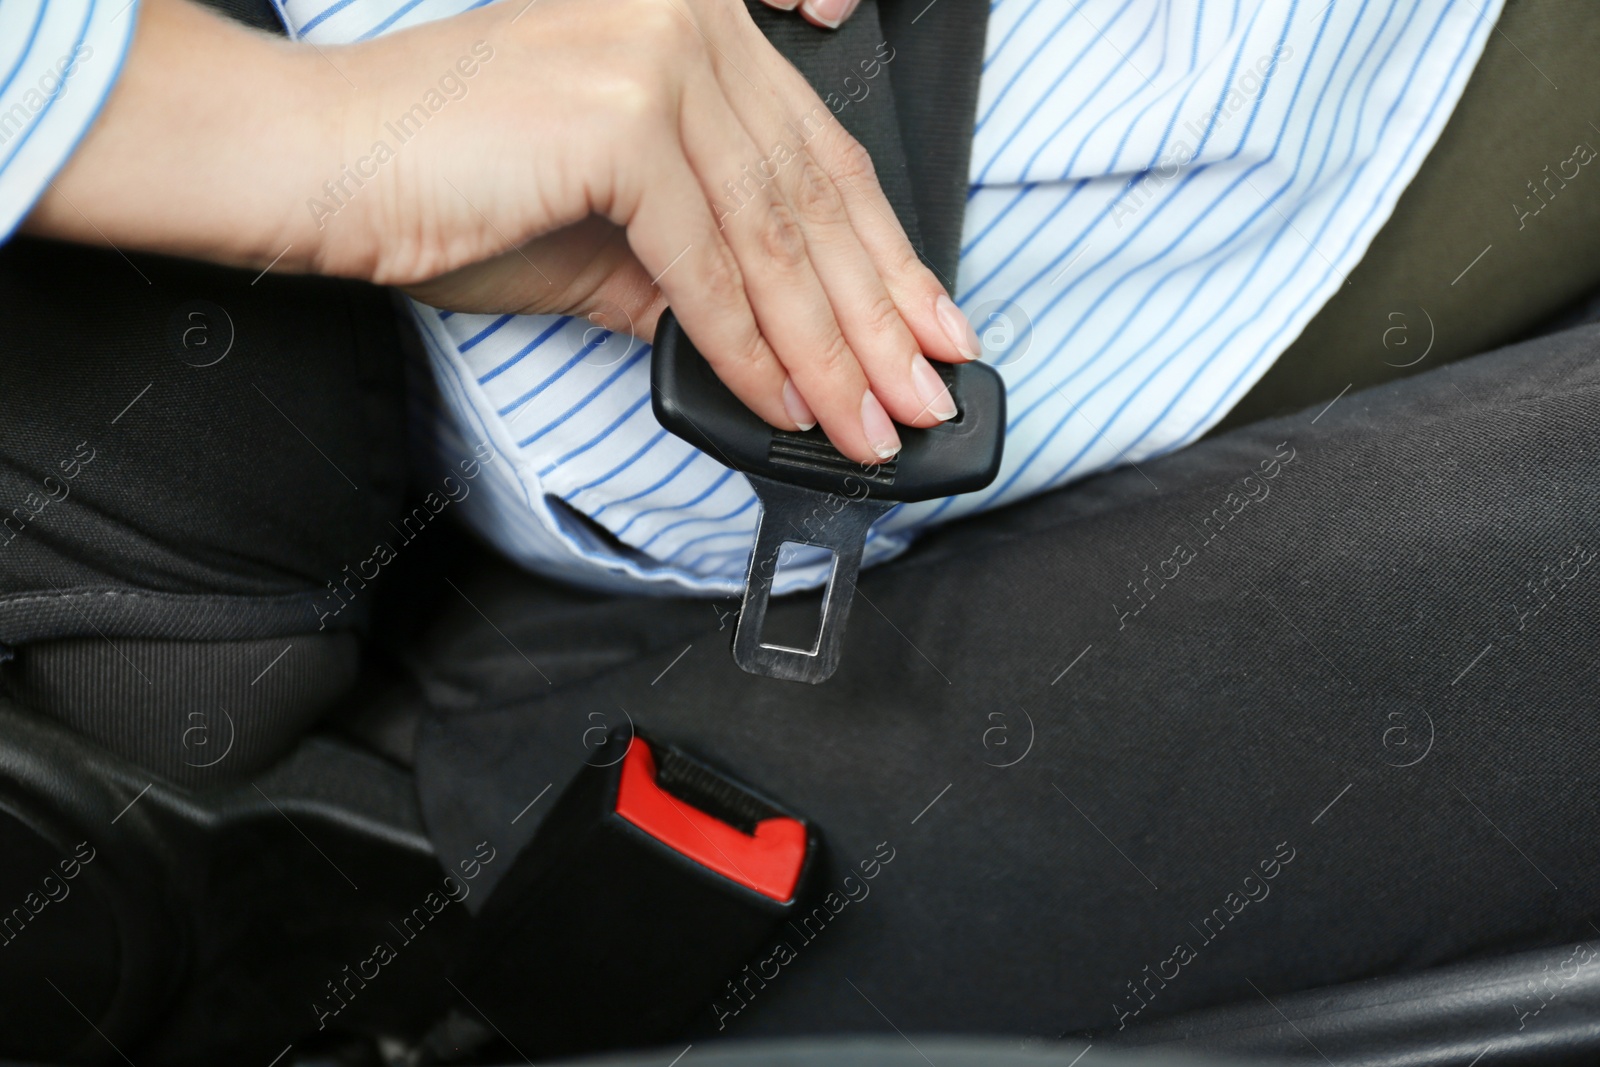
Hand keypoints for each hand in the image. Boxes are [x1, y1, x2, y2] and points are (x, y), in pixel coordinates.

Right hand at [30, 0, 982, 463]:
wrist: (319, 162)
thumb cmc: (444, 185)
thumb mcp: (601, 239)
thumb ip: (696, 278)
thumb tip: (770, 350)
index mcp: (695, 32)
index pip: (819, 160)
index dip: (886, 257)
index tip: (932, 327)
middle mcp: (691, 27)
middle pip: (817, 200)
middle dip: (879, 320)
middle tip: (923, 398)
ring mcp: (659, 59)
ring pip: (777, 239)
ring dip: (833, 352)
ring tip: (873, 425)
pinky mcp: (624, 117)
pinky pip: (712, 264)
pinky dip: (753, 348)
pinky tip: (786, 407)